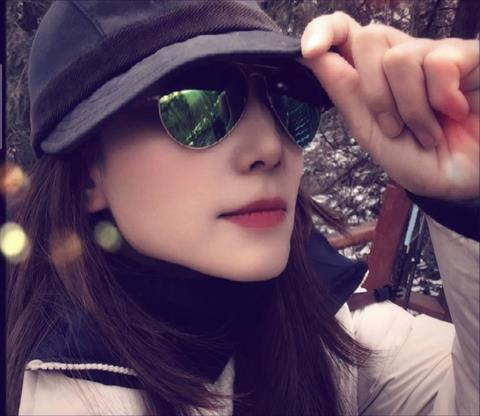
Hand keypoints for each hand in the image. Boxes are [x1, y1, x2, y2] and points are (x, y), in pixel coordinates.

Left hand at [300, 12, 478, 199]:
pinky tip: (454, 113)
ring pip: (399, 59)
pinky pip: (438, 62)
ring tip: (428, 132)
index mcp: (374, 75)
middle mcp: (403, 58)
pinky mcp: (469, 56)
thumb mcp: (372, 133)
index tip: (311, 52)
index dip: (324, 31)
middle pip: (368, 38)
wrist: (463, 181)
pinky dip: (440, 100)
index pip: (345, 32)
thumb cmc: (420, 160)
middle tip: (394, 128)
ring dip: (411, 109)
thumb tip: (315, 58)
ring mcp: (436, 54)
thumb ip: (346, 94)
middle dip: (375, 94)